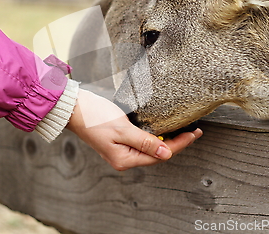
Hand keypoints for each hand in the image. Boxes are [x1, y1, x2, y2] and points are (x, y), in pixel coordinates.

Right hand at [66, 89, 202, 170]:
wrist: (73, 108)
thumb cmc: (94, 117)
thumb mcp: (122, 130)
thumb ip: (145, 142)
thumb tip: (167, 154)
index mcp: (125, 160)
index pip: (160, 155)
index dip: (179, 144)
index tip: (194, 133)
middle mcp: (124, 159)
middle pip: (157, 154)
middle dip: (177, 143)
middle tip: (194, 131)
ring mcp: (122, 151)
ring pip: (151, 148)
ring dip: (167, 140)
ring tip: (184, 130)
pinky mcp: (120, 141)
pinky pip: (143, 142)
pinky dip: (155, 136)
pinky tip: (164, 129)